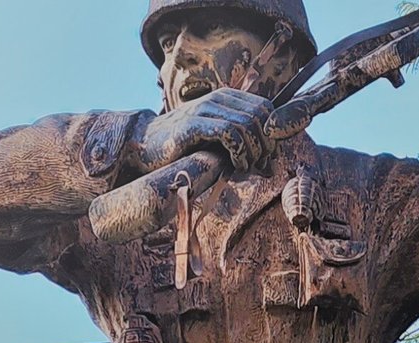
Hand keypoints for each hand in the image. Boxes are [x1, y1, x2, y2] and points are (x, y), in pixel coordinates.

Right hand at [132, 88, 273, 173]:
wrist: (146, 145)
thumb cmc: (184, 148)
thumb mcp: (217, 142)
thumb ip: (241, 144)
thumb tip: (269, 163)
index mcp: (225, 98)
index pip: (265, 108)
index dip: (272, 134)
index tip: (267, 158)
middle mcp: (217, 98)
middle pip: (260, 116)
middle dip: (265, 145)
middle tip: (259, 166)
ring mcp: (204, 109)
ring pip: (247, 124)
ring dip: (253, 151)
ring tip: (246, 168)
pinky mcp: (194, 125)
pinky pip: (229, 133)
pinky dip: (239, 152)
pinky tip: (236, 165)